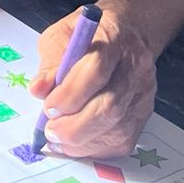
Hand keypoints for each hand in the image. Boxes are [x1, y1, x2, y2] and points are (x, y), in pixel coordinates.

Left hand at [29, 6, 155, 158]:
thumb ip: (51, 63)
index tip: (49, 107)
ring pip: (117, 128)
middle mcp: (136, 66)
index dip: (70, 94)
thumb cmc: (89, 34)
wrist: (125, 34)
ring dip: (82, 141)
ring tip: (58, 138)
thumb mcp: (62, 36)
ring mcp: (143, 92)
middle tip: (50, 130)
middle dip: (75, 126)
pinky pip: (122, 140)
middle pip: (110, 105)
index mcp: (114, 38)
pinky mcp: (144, 113)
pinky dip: (95, 148)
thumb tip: (39, 90)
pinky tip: (76, 143)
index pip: (97, 70)